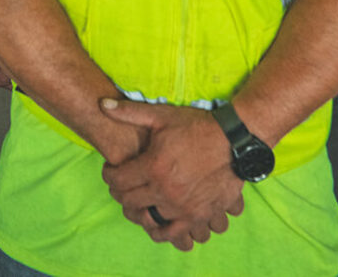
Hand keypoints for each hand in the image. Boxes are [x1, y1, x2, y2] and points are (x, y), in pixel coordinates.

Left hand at [99, 97, 244, 249]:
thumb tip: (103, 104)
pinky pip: (173, 234)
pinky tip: (158, 222)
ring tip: (138, 203)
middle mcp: (165, 191)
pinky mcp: (198, 216)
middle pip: (128, 201)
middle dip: (119, 193)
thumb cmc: (197, 128)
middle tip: (121, 186)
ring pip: (147, 219)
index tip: (111, 171)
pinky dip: (161, 232)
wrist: (234, 142)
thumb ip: (130, 112)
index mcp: (153, 167)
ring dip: (137, 213)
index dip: (109, 175)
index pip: (118, 180)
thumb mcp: (162, 115)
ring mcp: (182, 207)